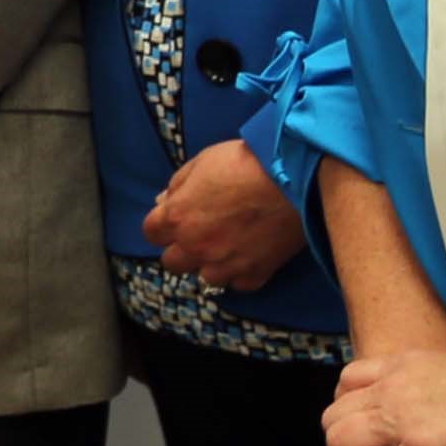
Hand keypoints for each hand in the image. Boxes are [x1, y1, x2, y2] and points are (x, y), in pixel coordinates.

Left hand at [145, 141, 306, 290]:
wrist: (294, 176)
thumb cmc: (246, 162)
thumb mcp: (203, 161)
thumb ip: (178, 186)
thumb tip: (164, 202)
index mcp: (178, 217)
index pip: (151, 233)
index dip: (163, 225)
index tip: (176, 218)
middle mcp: (197, 247)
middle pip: (173, 262)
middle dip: (182, 248)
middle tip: (201, 233)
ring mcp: (226, 265)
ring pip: (206, 278)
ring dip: (212, 263)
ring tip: (229, 245)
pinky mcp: (255, 274)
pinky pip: (239, 283)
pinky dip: (242, 272)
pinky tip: (251, 254)